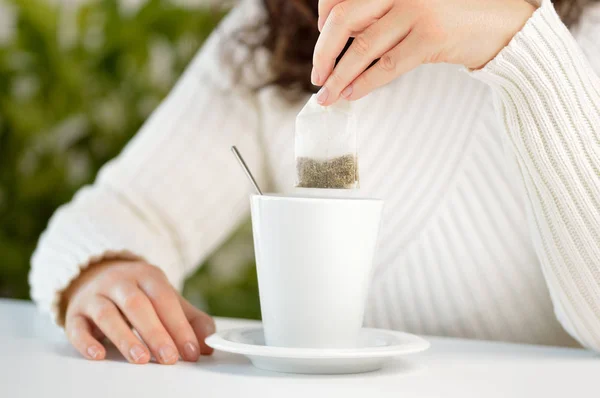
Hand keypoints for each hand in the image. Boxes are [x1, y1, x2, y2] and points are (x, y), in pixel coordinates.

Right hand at [61, 260, 214, 363]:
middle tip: (169, 358)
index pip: (164, 298)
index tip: (190, 350)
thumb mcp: (167, 299)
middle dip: (155, 333)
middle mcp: (119, 281)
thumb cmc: (139, 293)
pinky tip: (99, 356)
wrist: (98, 275)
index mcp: (147, 275)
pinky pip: (76, 326)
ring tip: (141, 359)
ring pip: (107, 314)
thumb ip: (190, 319)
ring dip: (124, 338)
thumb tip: (207, 343)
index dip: (179, 325)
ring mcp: (95, 295)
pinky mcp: (75, 311)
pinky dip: (86, 342)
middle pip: (137, 305)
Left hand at [311, 0, 535, 104]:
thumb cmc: (451, 18)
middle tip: (317, 76)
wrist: (502, 25)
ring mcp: (416, 10)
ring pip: (362, 48)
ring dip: (339, 76)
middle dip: (323, 52)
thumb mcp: (411, 7)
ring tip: (328, 96)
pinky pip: (387, 66)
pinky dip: (364, 84)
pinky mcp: (430, 36)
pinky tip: (352, 94)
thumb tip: (339, 43)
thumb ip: (379, 15)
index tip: (320, 40)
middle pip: (343, 19)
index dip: (323, 18)